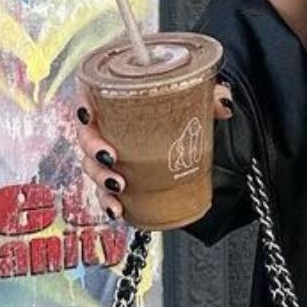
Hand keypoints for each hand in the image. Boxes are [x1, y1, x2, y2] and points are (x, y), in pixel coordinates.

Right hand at [73, 81, 234, 225]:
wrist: (195, 141)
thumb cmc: (185, 111)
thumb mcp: (200, 99)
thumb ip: (212, 97)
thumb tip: (224, 106)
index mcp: (120, 102)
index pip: (89, 97)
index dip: (82, 104)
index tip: (88, 115)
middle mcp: (110, 129)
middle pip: (87, 136)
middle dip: (93, 148)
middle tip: (111, 157)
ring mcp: (112, 157)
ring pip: (92, 167)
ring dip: (100, 177)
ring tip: (119, 185)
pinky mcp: (120, 180)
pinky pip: (105, 194)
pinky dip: (108, 203)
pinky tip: (118, 209)